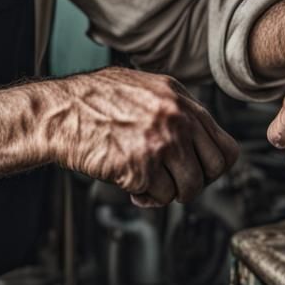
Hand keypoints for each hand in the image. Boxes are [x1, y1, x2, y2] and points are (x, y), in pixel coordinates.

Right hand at [43, 66, 238, 206]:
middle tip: (174, 181)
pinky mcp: (142, 167)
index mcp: (179, 98)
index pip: (225, 145)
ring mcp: (162, 142)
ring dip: (169, 192)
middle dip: (195, 182)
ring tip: (148, 182)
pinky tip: (129, 182)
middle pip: (214, 170)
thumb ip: (174, 108)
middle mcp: (177, 118)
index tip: (198, 171)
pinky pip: (160, 196)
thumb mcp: (143, 88)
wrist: (59, 114)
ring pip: (189, 188)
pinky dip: (145, 196)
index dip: (213, 166)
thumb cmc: (93, 102)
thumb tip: (198, 137)